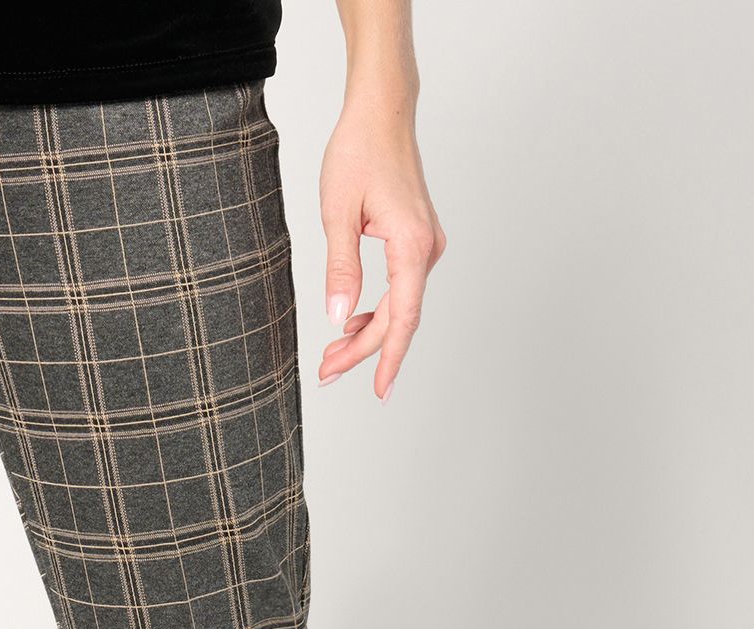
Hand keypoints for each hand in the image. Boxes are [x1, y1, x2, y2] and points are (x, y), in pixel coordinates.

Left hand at [316, 95, 446, 400]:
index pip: (403, 319)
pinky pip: (401, 287)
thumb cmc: (359, 152)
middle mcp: (427, 248)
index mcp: (412, 245)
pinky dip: (378, 308)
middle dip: (362, 350)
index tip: (379, 391)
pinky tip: (353, 321)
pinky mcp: (419, 239)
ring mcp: (426, 244)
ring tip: (332, 354)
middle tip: (325, 373)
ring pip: (400, 305)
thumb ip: (341, 269)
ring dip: (368, 331)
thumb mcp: (338, 214)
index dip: (387, 358)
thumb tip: (339, 317)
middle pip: (398, 318)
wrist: (382, 112)